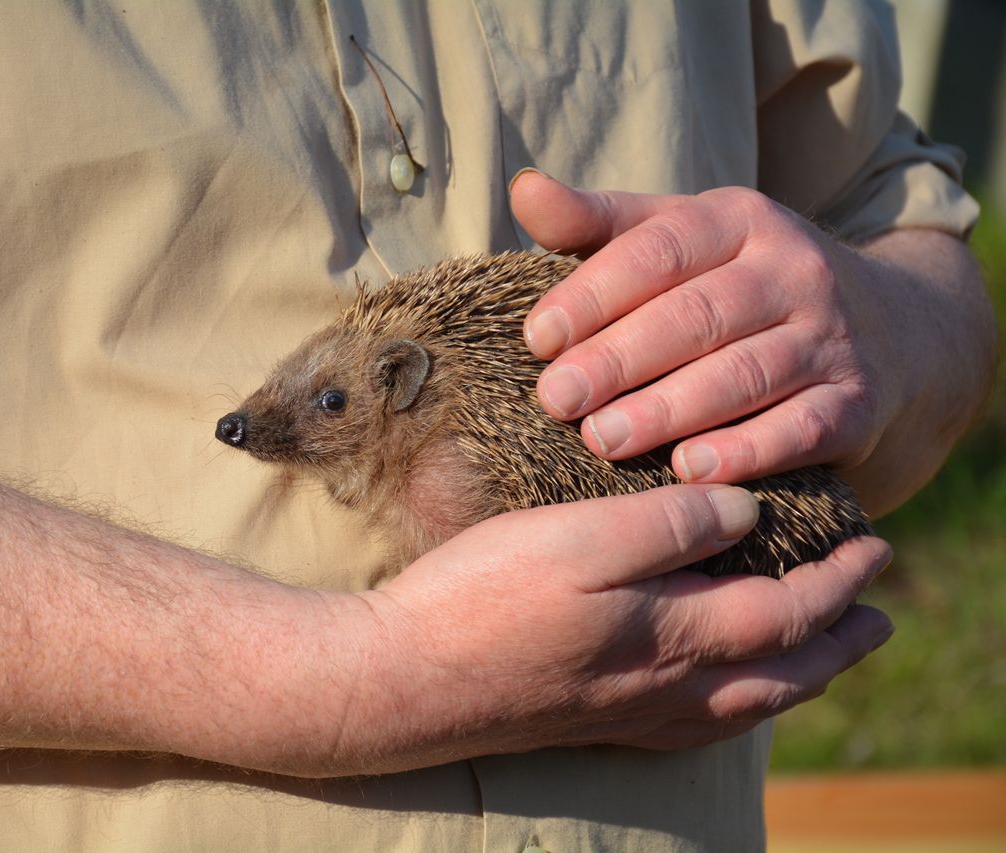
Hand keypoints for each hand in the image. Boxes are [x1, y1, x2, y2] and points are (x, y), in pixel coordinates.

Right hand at [339, 485, 891, 770]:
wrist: (405, 679)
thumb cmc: (485, 598)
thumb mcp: (579, 537)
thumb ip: (670, 525)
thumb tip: (745, 510)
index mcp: (673, 634)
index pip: (788, 611)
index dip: (840, 580)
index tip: (875, 546)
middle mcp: (665, 686)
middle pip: (783, 672)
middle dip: (839, 642)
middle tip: (875, 616)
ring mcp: (629, 712)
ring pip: (746, 706)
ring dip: (799, 680)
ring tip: (819, 659)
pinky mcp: (592, 721)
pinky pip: (696, 727)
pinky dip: (737, 709)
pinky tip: (719, 698)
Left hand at [509, 171, 995, 515]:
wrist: (889, 329)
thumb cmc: (740, 285)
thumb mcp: (679, 239)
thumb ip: (598, 223)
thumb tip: (524, 190)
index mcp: (740, 219)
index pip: (658, 251)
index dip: (593, 295)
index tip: (536, 339)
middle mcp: (794, 270)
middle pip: (697, 315)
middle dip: (619, 359)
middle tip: (556, 399)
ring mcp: (833, 337)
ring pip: (745, 373)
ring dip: (668, 411)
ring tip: (602, 440)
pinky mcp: (858, 403)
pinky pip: (803, 429)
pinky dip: (747, 451)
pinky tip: (690, 472)